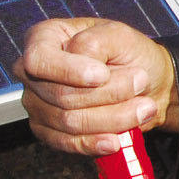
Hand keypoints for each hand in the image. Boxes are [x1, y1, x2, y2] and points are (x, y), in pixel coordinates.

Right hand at [12, 18, 178, 155]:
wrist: (146, 84)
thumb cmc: (129, 54)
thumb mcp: (120, 35)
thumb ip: (95, 41)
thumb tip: (78, 59)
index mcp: (44, 38)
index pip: (38, 60)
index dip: (68, 71)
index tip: (102, 75)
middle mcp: (32, 73)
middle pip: (61, 95)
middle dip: (107, 94)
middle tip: (141, 83)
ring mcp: (37, 104)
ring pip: (69, 122)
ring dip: (112, 118)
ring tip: (144, 107)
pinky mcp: (48, 131)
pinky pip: (67, 143)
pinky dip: (95, 143)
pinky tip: (116, 140)